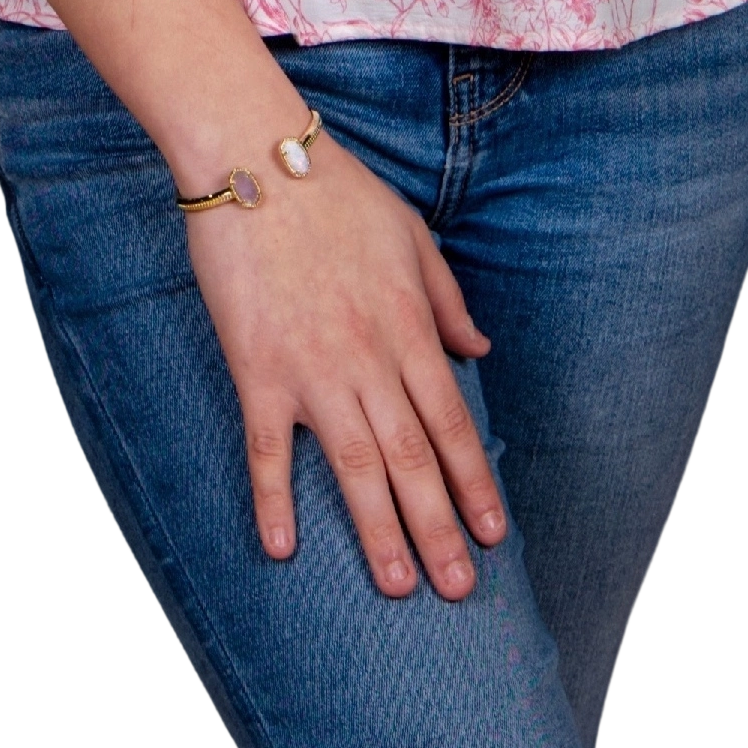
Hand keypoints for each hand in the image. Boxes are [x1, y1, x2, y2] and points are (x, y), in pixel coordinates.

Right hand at [184, 132, 505, 600]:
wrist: (256, 158)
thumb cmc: (337, 192)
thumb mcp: (413, 235)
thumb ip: (446, 300)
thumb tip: (478, 352)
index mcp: (409, 326)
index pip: (452, 422)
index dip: (474, 482)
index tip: (492, 534)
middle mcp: (369, 357)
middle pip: (413, 458)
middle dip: (440, 527)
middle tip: (460, 589)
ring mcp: (312, 368)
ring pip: (355, 465)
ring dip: (378, 530)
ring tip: (396, 586)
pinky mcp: (257, 368)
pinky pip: (269, 447)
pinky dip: (276, 498)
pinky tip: (283, 548)